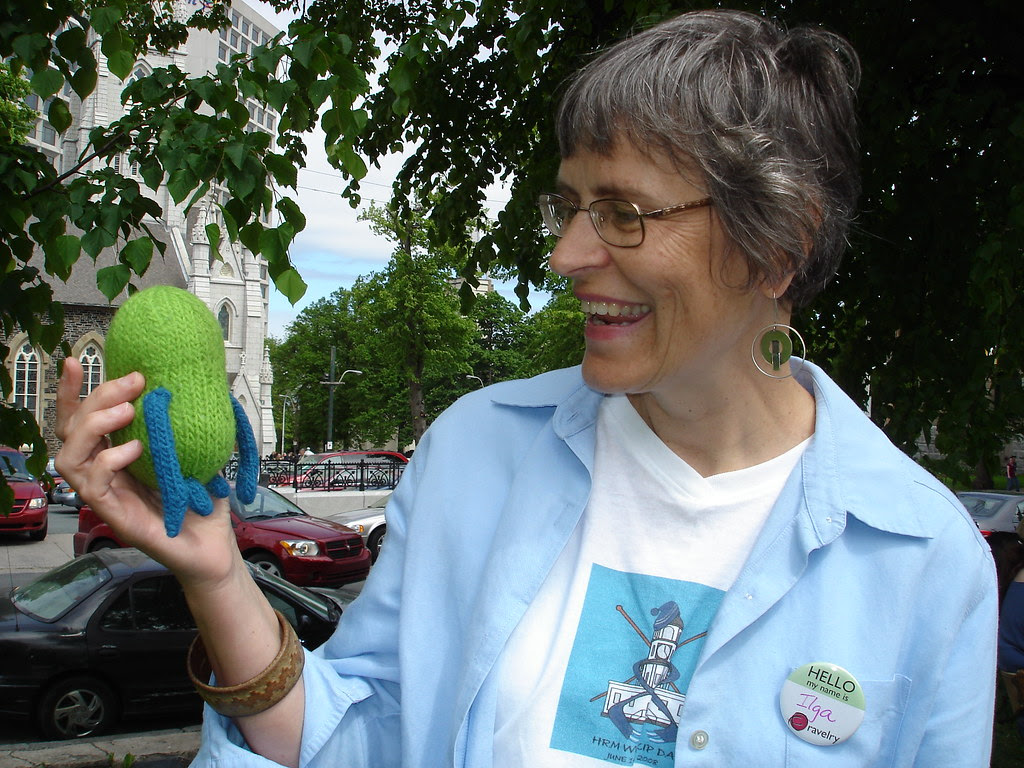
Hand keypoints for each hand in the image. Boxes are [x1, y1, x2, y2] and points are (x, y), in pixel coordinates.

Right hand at [54, 358, 241, 588]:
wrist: (217, 546)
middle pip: (72, 432)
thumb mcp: (198, 452)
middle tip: (132, 383)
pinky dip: (108, 462)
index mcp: (118, 455)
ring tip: (128, 410)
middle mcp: (105, 474)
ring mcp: (107, 496)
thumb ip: (188, 423)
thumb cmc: (204, 501)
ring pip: (70, 458)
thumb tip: (198, 381)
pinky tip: (132, 450)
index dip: (74, 393)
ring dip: (94, 426)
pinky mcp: (116, 517)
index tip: (76, 361)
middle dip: (95, 399)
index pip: (83, 421)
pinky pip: (93, 487)